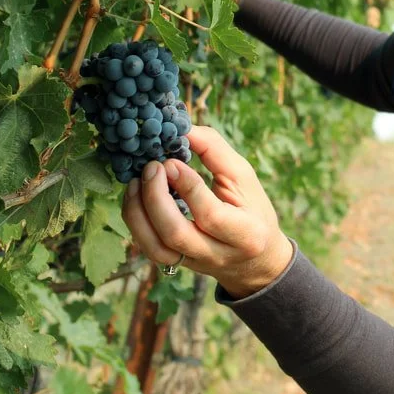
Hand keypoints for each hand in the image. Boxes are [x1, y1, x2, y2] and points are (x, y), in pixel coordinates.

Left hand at [121, 126, 293, 298]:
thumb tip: (182, 127)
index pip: (211, 214)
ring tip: (136, 182)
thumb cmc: (252, 208)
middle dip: (155, 198)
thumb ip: (215, 150)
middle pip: (176, 234)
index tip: (172, 162)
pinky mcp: (177, 265)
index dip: (188, 187)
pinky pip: (148, 250)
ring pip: (156, 248)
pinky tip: (136, 198)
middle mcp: (219, 255)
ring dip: (137, 213)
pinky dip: (136, 222)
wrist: (256, 257)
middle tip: (151, 167)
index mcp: (246, 233)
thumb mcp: (244, 177)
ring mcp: (195, 263)